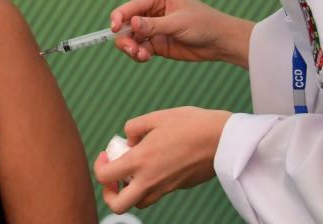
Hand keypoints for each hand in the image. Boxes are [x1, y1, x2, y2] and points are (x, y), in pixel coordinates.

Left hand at [93, 107, 231, 212]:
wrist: (223, 139)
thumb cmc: (191, 124)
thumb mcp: (157, 117)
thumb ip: (134, 127)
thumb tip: (128, 140)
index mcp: (141, 161)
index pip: (105, 177)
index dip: (99, 166)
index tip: (106, 154)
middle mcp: (150, 180)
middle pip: (119, 205)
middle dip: (109, 193)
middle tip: (114, 176)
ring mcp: (166, 187)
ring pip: (139, 203)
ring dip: (130, 191)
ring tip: (135, 170)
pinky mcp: (179, 187)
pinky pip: (157, 193)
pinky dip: (150, 184)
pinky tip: (158, 163)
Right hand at [110, 0, 252, 66]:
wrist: (220, 41)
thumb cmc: (203, 24)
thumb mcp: (178, 23)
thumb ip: (153, 25)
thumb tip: (131, 23)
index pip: (129, 7)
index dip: (118, 17)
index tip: (114, 30)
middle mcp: (150, 10)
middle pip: (125, 23)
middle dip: (124, 37)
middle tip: (131, 49)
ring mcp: (152, 27)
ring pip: (130, 38)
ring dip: (131, 48)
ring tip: (141, 55)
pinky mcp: (155, 42)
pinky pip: (138, 48)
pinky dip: (138, 54)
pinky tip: (146, 57)